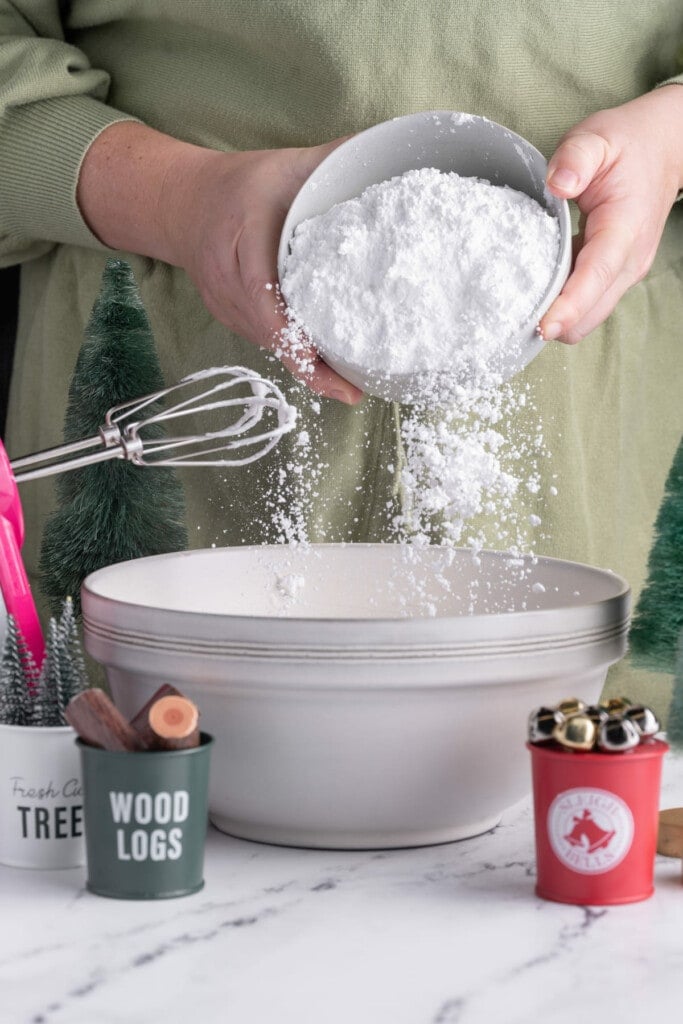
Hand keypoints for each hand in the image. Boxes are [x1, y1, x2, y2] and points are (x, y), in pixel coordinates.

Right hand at [172, 141, 362, 402]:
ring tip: (346, 382)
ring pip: (267, 342)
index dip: (293, 337)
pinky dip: (292, 352)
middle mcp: (227, 280)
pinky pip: (263, 340)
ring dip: (303, 365)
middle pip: (269, 333)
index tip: (321, 365)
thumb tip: (387, 156)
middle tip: (352, 388)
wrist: (183, 202)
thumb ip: (334, 162)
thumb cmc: (241, 184)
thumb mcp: (287, 166)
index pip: (265, 297)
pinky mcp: (229, 316)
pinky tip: (323, 363)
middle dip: (310, 367)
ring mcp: (224, 304)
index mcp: (242, 240)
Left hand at [539, 85, 682, 343]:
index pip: (596, 276)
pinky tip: (535, 293)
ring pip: (588, 317)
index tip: (542, 327)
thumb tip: (557, 185)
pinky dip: (562, 307)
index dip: (569, 307)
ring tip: (518, 310)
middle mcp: (628, 260)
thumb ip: (575, 158)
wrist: (663, 148)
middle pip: (590, 313)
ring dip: (557, 318)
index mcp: (624, 229)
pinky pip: (586, 305)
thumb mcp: (597, 138)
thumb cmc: (627, 144)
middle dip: (555, 323)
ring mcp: (623, 272)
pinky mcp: (614, 275)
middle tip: (510, 321)